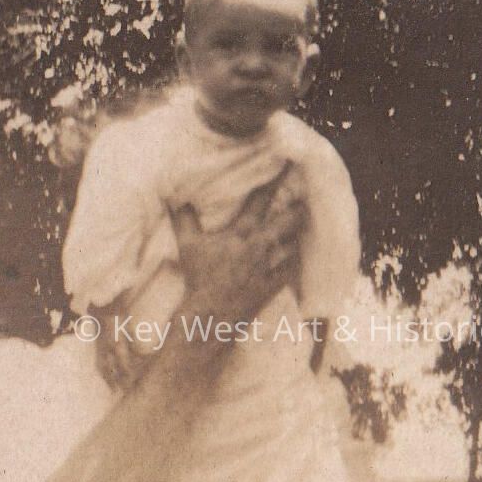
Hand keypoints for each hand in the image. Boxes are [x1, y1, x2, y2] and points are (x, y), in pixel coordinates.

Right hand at [171, 164, 307, 321]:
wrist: (210, 313)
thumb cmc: (199, 278)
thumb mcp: (188, 246)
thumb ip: (184, 220)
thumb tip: (176, 200)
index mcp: (240, 234)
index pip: (258, 202)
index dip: (272, 183)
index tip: (285, 168)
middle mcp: (258, 247)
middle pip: (285, 222)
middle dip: (296, 209)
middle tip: (304, 200)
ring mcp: (268, 267)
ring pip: (291, 245)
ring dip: (297, 235)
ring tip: (303, 226)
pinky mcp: (272, 285)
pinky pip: (290, 270)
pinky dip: (294, 261)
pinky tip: (298, 256)